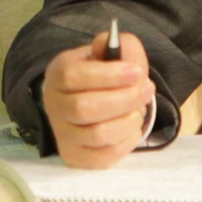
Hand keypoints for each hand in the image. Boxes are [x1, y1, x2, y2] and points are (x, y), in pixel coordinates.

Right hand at [40, 29, 155, 169]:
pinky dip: (126, 141)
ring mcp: (62, 134)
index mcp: (57, 74)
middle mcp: (54, 105)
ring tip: (138, 110)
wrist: (94, 99)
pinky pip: (104, 156)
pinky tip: (131, 127)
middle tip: (147, 90)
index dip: (109, 76)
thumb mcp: (112, 52)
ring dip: (127, 121)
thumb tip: (108, 44)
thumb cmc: (105, 75)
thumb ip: (117, 44)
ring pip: (97, 134)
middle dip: (124, 99)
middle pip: (85, 108)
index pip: (73, 76)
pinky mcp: (75, 156)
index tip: (136, 72)